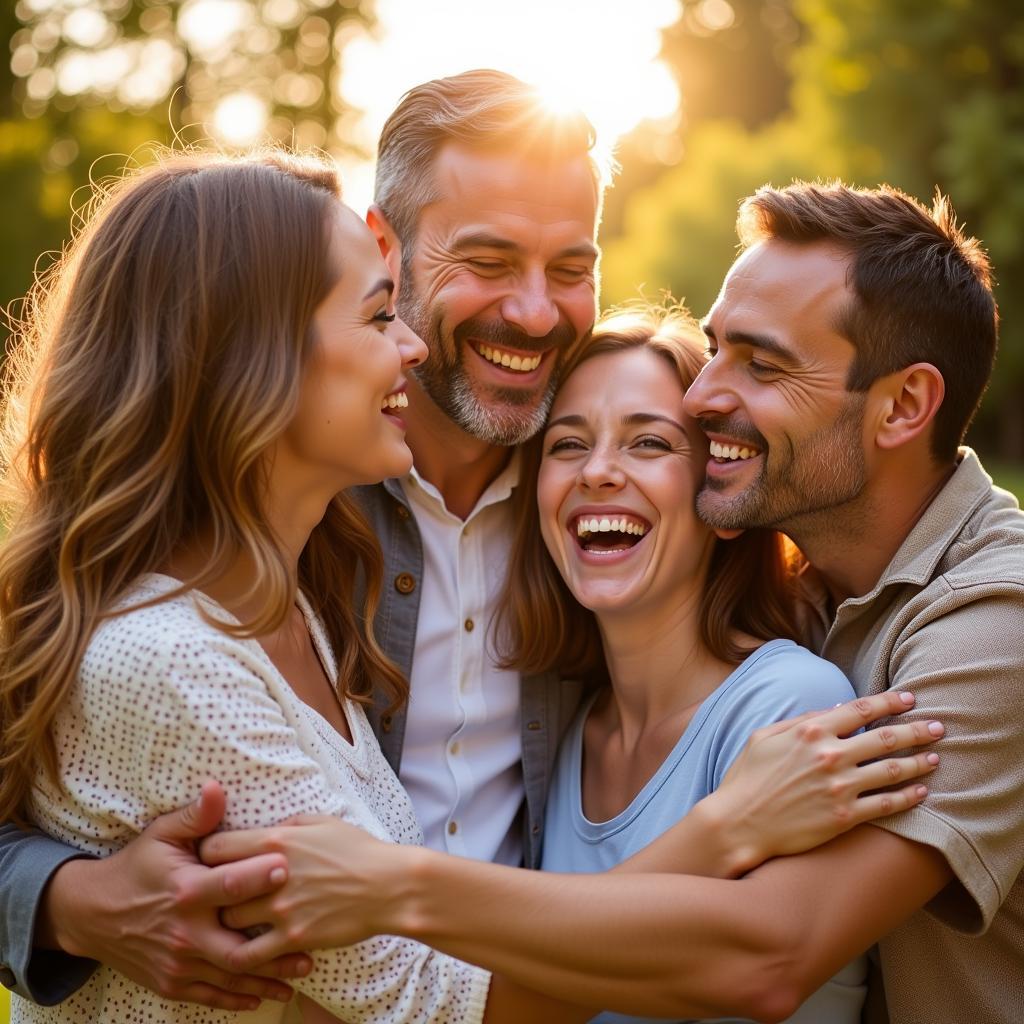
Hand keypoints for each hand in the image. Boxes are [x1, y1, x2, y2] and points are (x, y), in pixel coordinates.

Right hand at [40, 781, 311, 1010]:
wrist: (92, 913)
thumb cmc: (137, 865)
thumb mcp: (161, 835)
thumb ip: (195, 816)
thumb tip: (217, 787)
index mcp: (186, 891)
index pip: (230, 885)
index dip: (260, 876)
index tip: (289, 867)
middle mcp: (184, 932)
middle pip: (238, 944)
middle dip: (276, 944)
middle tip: (312, 934)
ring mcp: (177, 962)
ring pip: (230, 975)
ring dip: (269, 975)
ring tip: (304, 970)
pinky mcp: (171, 983)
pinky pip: (210, 995)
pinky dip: (239, 997)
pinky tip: (267, 993)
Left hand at [200, 815, 412, 970]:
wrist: (388, 886)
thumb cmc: (357, 849)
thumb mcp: (320, 822)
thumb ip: (284, 825)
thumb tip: (260, 830)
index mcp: (277, 841)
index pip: (214, 847)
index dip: (207, 855)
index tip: (212, 861)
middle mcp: (272, 875)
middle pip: (213, 887)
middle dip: (211, 890)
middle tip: (213, 894)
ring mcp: (281, 910)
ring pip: (227, 922)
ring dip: (228, 921)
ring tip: (233, 920)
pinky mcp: (293, 938)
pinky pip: (250, 955)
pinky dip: (242, 953)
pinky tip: (246, 946)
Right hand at [704, 690, 942, 873]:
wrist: (739, 823)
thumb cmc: (747, 778)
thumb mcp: (765, 737)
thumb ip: (801, 720)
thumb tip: (835, 708)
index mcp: (810, 731)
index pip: (861, 710)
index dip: (889, 702)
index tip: (910, 699)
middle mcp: (830, 756)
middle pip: (886, 738)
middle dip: (916, 730)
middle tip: (938, 727)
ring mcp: (840, 787)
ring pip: (892, 770)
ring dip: (919, 762)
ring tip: (936, 757)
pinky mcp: (845, 817)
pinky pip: (886, 804)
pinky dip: (908, 797)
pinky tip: (922, 792)